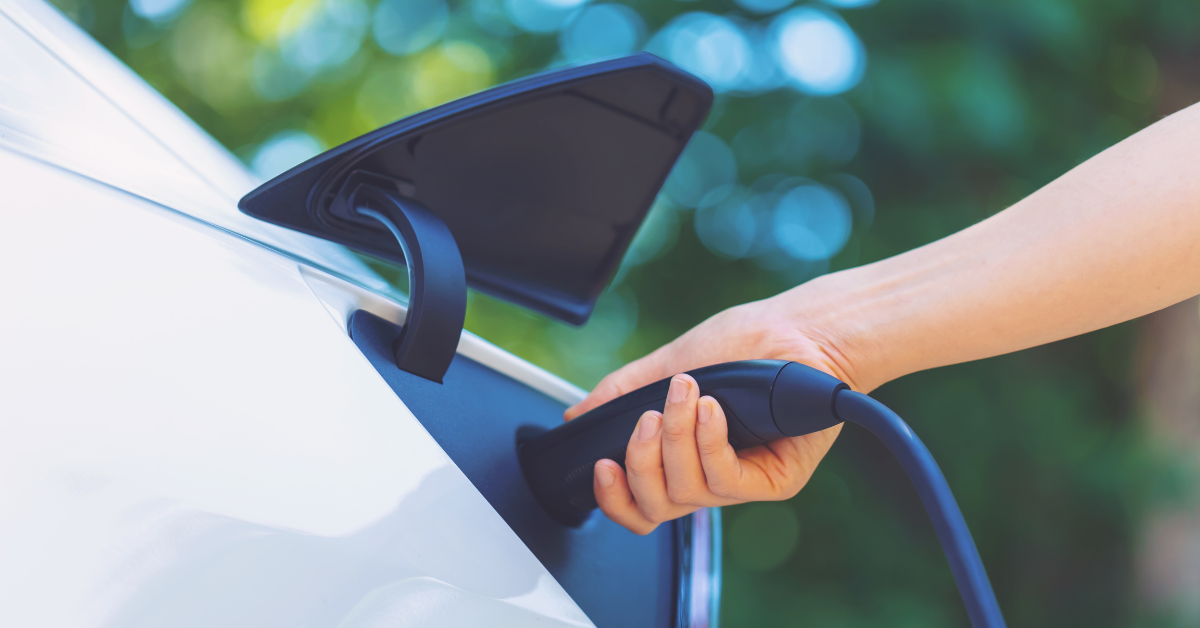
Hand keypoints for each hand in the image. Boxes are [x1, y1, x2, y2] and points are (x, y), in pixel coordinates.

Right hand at [565, 291, 866, 533]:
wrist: (798, 330)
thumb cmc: (746, 344)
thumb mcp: (671, 363)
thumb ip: (623, 392)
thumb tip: (578, 415)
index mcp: (681, 458)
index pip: (640, 504)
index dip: (614, 499)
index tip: (602, 466)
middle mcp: (709, 476)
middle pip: (656, 507)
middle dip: (641, 464)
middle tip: (647, 418)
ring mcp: (741, 482)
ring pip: (688, 493)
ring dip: (676, 440)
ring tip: (685, 395)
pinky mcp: (774, 481)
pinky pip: (726, 482)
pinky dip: (709, 444)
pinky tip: (710, 410)